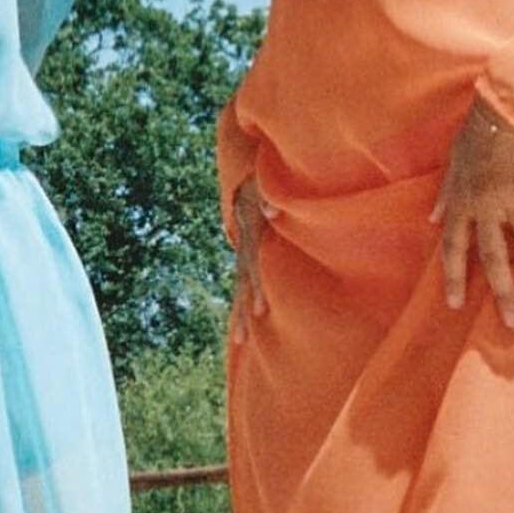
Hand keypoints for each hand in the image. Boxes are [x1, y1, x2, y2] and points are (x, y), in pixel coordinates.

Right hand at [232, 175, 277, 342]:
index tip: (262, 313)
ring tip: (240, 340)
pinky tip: (248, 321)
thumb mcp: (265, 182)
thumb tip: (273, 212)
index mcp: (249, 229)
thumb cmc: (266, 177)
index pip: (251, 265)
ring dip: (240, 310)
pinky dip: (246, 300)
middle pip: (242, 281)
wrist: (254, 172)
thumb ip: (269, 195)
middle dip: (242, 310)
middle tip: (242, 340)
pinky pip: (246, 279)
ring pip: (240, 283)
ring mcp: (245, 247)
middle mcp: (244, 243)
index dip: (257, 288)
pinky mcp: (250, 250)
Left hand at [433, 97, 513, 327]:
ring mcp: (513, 197)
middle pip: (494, 256)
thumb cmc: (472, 136)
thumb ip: (444, 195)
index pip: (452, 247)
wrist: (497, 109)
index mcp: (461, 203)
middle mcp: (485, 206)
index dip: (452, 276)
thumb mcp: (450, 165)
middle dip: (503, 291)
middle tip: (513, 322)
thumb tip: (432, 218)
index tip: (454, 304)